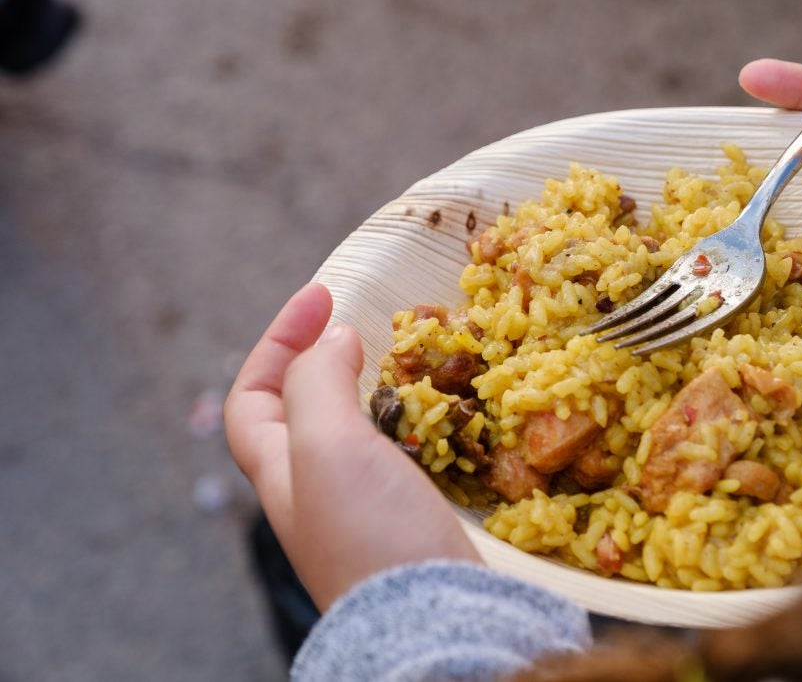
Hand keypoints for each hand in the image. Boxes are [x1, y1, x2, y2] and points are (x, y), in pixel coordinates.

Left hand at [224, 283, 479, 610]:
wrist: (435, 620)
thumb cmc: (369, 532)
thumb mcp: (326, 444)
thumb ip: (317, 383)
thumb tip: (332, 339)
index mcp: (282, 471)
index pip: (252, 396)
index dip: (278, 340)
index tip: (323, 295)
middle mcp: (312, 491)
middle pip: (297, 411)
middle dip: (318, 357)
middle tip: (357, 320)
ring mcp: (359, 508)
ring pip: (348, 431)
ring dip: (364, 385)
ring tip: (395, 357)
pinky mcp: (404, 519)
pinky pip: (391, 454)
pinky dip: (403, 420)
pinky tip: (428, 414)